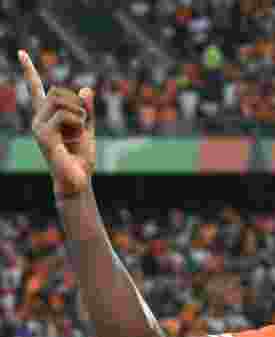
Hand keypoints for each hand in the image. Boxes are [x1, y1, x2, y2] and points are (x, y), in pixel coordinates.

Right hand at [18, 50, 95, 197]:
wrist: (78, 180)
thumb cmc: (81, 158)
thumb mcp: (88, 129)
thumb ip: (87, 110)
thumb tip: (86, 88)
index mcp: (47, 116)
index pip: (36, 89)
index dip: (29, 71)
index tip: (21, 53)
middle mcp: (38, 118)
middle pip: (58, 91)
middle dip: (78, 105)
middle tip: (82, 125)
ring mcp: (38, 125)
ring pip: (61, 100)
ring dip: (80, 114)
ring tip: (79, 132)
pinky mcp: (42, 133)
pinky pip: (64, 115)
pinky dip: (78, 122)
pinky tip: (75, 137)